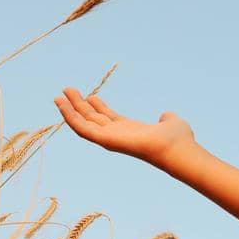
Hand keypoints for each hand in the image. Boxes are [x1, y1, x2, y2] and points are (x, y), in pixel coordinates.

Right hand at [53, 87, 193, 166]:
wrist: (176, 148)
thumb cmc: (178, 139)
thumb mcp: (171, 122)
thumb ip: (167, 119)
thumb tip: (166, 116)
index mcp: (131, 130)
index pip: (109, 118)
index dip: (99, 107)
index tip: (91, 96)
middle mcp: (118, 135)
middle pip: (93, 119)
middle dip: (80, 105)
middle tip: (68, 90)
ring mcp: (110, 138)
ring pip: (84, 123)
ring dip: (70, 109)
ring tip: (59, 94)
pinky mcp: (104, 140)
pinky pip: (82, 128)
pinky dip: (70, 117)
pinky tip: (61, 104)